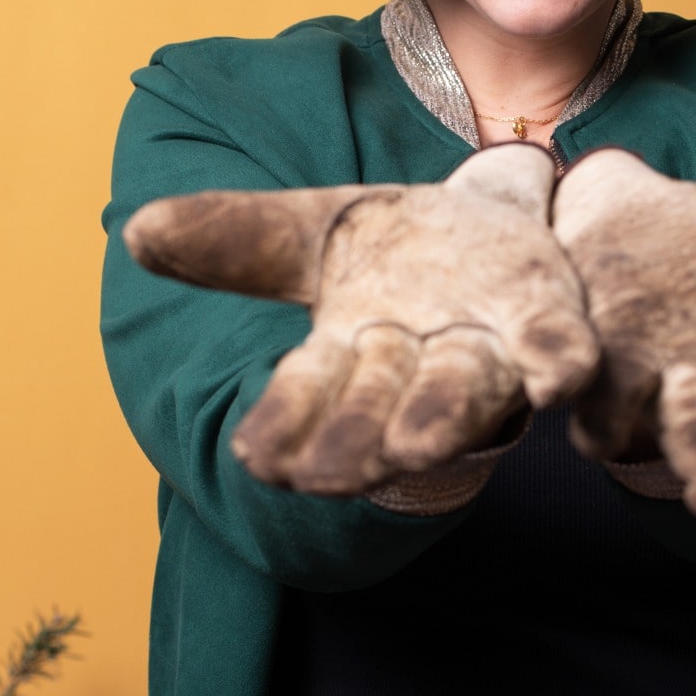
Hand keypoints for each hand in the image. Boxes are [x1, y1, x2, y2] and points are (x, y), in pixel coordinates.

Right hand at [123, 144, 598, 493]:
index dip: (284, 426)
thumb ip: (234, 238)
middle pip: (381, 412)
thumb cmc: (400, 252)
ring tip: (420, 443)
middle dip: (355, 440)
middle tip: (327, 477)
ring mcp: (487, 351)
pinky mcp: (552, 327)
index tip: (258, 459)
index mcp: (350, 350)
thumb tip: (135, 232)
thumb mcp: (311, 234)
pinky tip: (554, 378)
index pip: (307, 397)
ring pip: (465, 396)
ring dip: (443, 419)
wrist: (500, 219)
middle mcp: (416, 365)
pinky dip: (556, 367)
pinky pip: (559, 355)